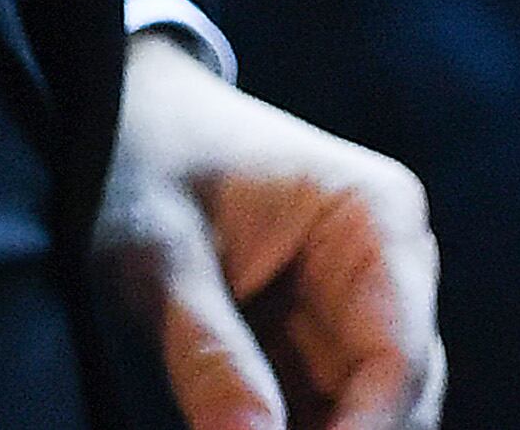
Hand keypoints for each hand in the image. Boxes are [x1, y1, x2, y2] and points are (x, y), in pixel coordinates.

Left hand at [99, 38, 444, 429]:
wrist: (121, 120)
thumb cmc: (140, 158)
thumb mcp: (157, 252)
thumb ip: (208, 353)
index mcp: (375, 218)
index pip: (397, 357)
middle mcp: (388, 267)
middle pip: (396, 400)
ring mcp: (356, 310)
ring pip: (364, 416)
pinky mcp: (314, 346)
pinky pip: (321, 417)